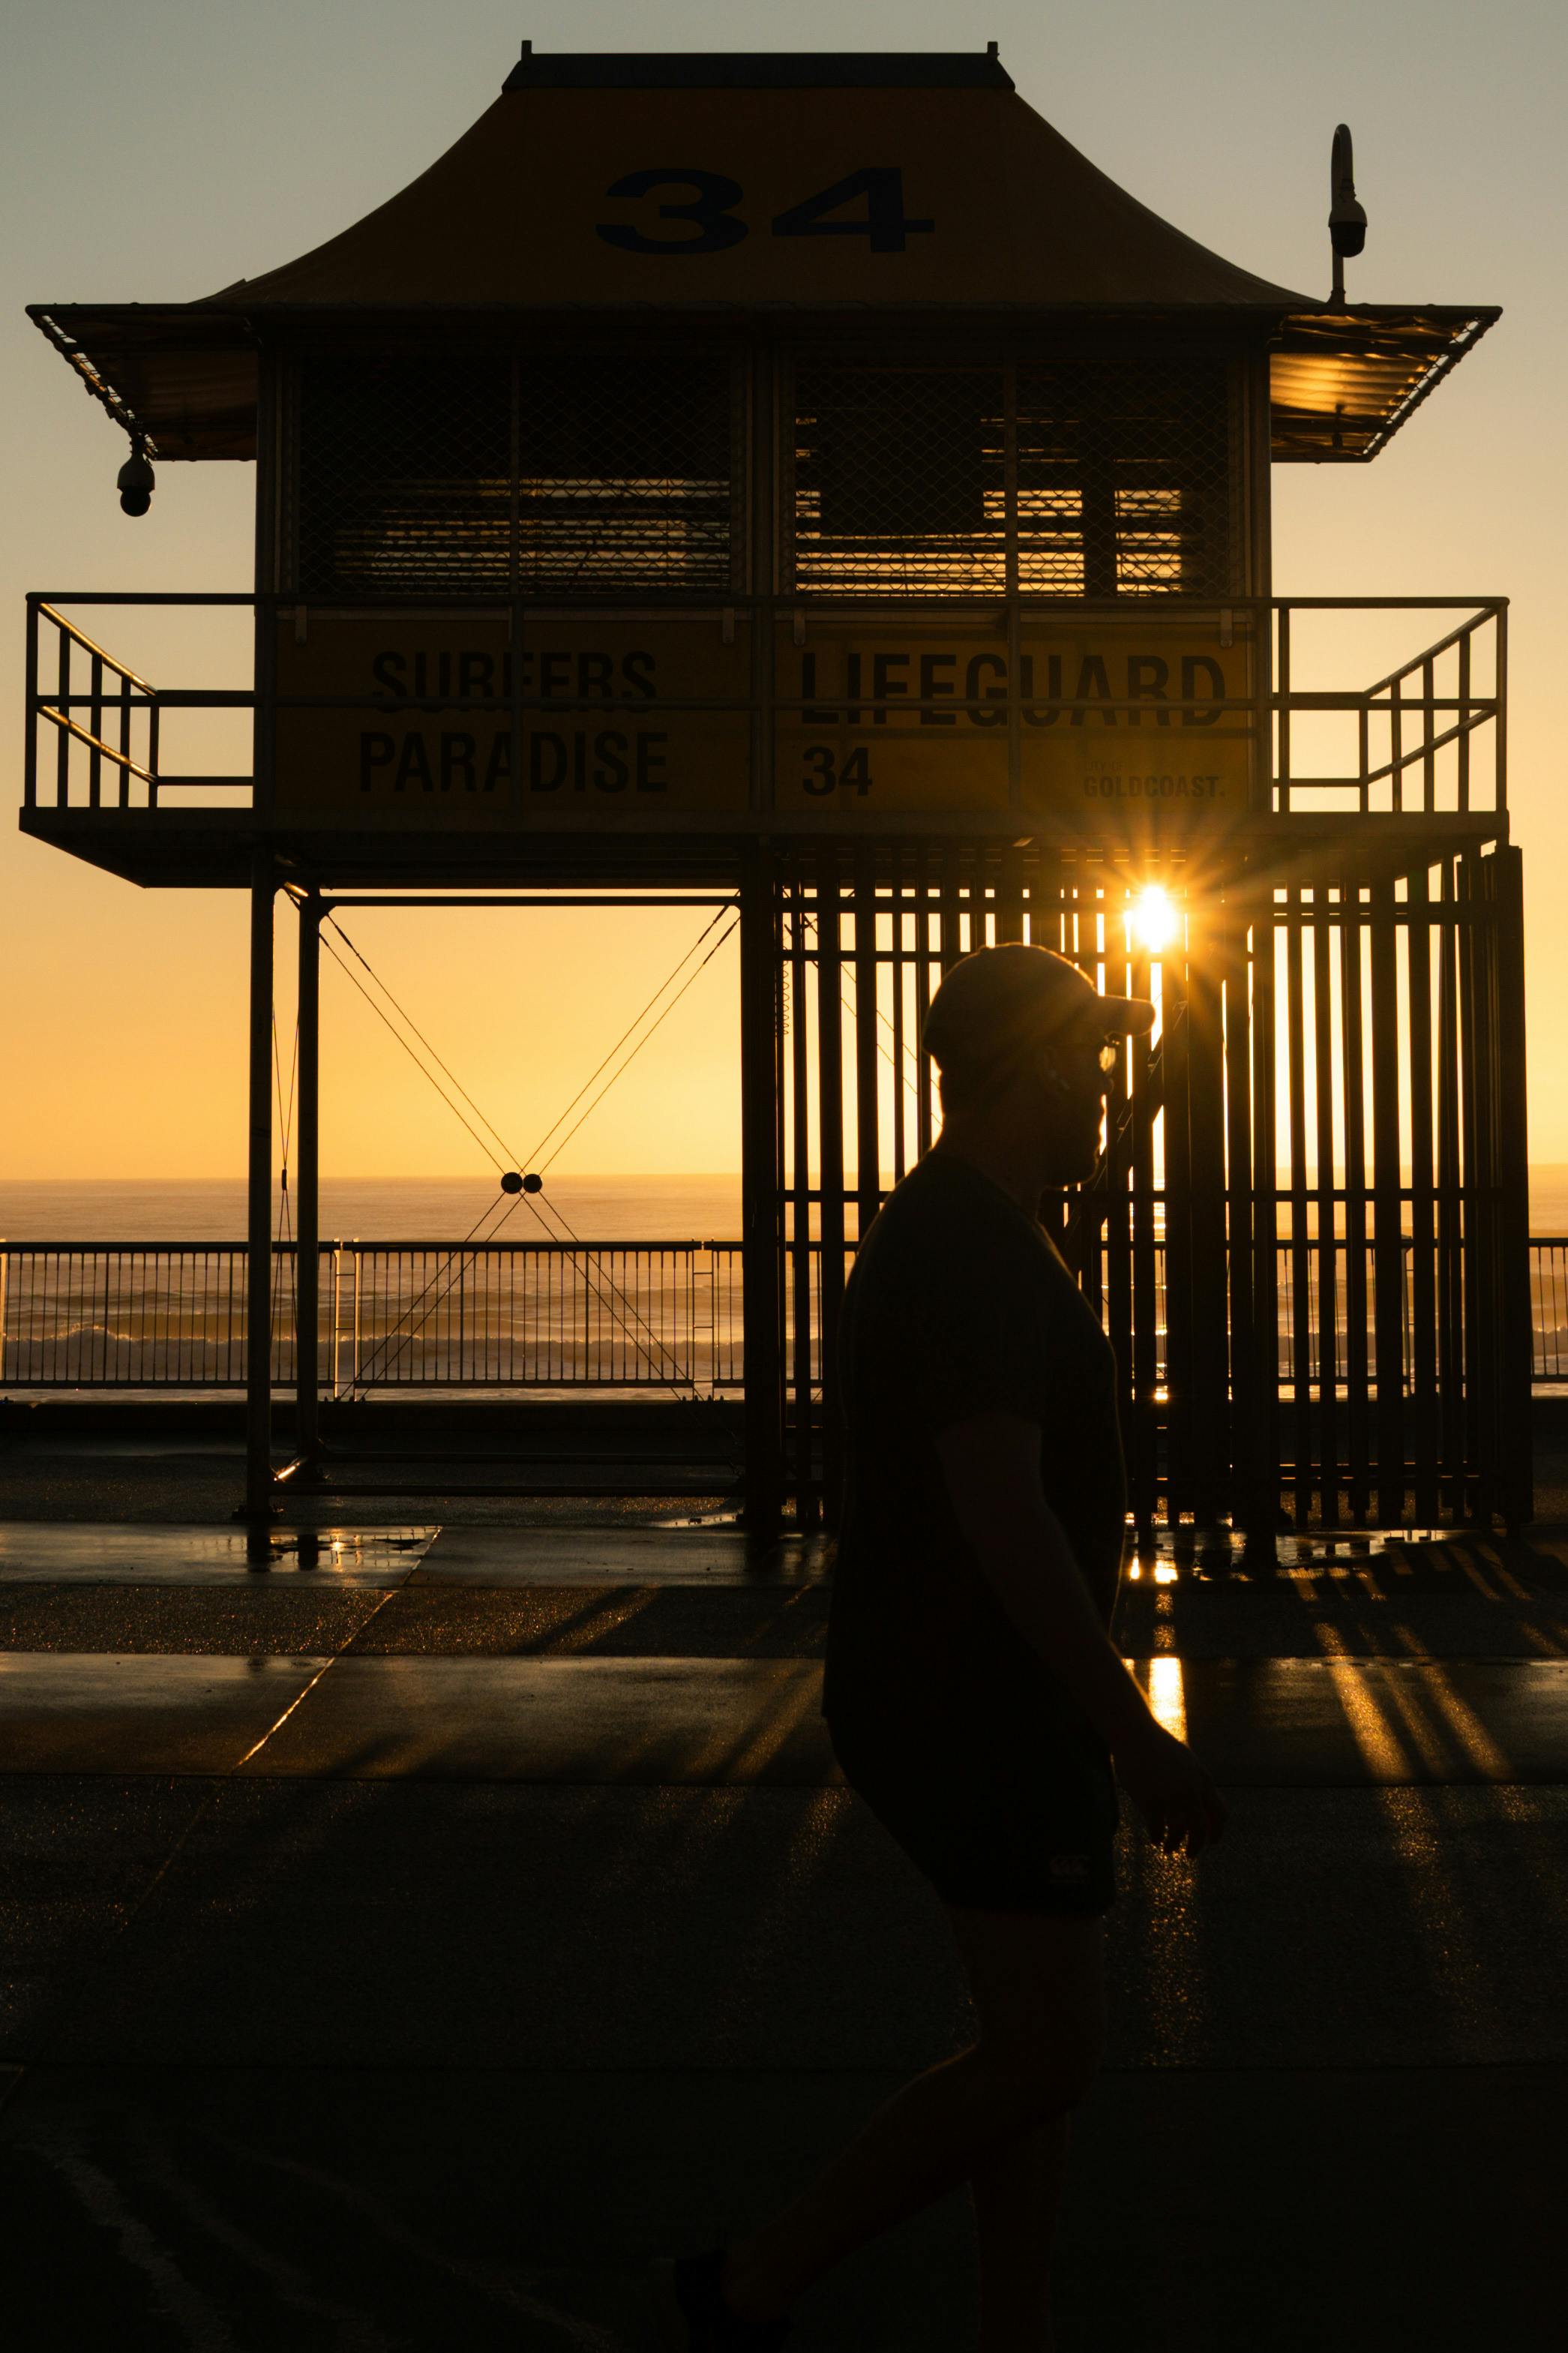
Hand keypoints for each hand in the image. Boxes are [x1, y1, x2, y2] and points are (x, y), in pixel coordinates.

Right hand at [1112, 1719, 1227, 1856]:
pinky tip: (1154, 1839)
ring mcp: (1170, 1795)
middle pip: (1201, 1828)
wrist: (1135, 1734)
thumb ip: (1196, 1784)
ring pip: (1178, 1831)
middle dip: (1197, 1845)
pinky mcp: (1150, 1800)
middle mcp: (1190, 1789)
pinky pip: (1157, 1829)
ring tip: (1168, 1849)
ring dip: (1174, 1844)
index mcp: (1203, 1780)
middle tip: (1191, 1855)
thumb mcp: (1186, 1762)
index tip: (1212, 1843)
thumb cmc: (1159, 1747)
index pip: (1220, 1814)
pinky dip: (1157, 1837)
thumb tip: (1200, 1807)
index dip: (1217, 1832)